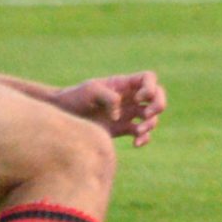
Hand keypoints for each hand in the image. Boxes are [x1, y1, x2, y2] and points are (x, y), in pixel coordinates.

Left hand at [51, 71, 166, 145]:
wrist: (63, 115)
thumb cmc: (75, 97)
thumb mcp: (90, 91)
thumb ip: (109, 97)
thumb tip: (120, 114)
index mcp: (123, 83)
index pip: (149, 78)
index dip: (150, 88)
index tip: (137, 98)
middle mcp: (129, 97)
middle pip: (158, 96)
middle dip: (158, 105)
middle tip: (148, 114)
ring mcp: (128, 112)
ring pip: (152, 116)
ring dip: (150, 124)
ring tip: (136, 132)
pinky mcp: (123, 128)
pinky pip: (142, 133)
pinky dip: (144, 138)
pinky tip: (136, 143)